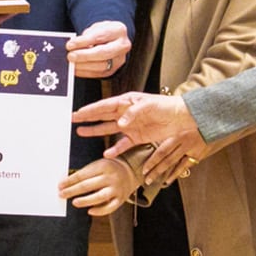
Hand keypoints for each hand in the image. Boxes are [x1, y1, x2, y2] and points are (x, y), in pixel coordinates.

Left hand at [58, 158, 138, 216]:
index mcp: (103, 166)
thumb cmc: (108, 169)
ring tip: (74, 202)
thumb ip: (85, 173)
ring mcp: (116, 189)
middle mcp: (110, 177)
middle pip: (88, 185)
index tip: (60, 185)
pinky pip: (109, 207)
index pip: (82, 175)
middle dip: (72, 191)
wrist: (130, 171)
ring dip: (85, 201)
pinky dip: (99, 211)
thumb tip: (67, 184)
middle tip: (62, 194)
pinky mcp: (120, 199)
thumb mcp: (98, 165)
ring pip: (98, 197)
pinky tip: (90, 211)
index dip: (69, 181)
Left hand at [65, 20, 131, 79]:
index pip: (99, 37)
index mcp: (118, 30)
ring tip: (72, 63)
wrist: (112, 40)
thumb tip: (72, 46)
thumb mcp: (95, 28)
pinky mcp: (113, 70)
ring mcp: (119, 59)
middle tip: (70, 56)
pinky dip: (85, 72)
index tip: (70, 45)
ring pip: (102, 66)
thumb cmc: (101, 32)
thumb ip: (86, 36)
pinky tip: (76, 69)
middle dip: (85, 56)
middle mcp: (122, 45)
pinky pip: (99, 73)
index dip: (84, 42)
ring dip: (84, 66)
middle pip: (103, 53)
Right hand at [72, 91, 202, 152]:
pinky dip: (115, 149)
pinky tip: (107, 153)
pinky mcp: (138, 137)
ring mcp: (131, 126)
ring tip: (81, 132)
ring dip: (95, 130)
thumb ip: (133, 113)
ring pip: (108, 129)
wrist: (181, 117)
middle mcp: (126, 113)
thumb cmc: (166, 106)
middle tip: (74, 119)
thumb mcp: (149, 105)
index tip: (78, 113)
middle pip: (102, 116)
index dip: (91, 110)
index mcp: (127, 102)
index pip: (105, 106)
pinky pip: (123, 144)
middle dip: (88, 118)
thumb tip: (119, 123)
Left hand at [139, 126, 209, 187]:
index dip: (152, 162)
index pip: (162, 151)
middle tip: (147, 179)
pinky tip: (170, 179)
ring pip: (176, 165)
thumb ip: (169, 128)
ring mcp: (193, 150)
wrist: (216, 121)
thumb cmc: (196, 119)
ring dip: (165, 174)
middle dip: (156, 171)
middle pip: (167, 161)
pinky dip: (177, 173)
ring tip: (156, 181)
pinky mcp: (199, 154)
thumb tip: (153, 133)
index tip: (145, 169)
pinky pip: (186, 166)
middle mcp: (185, 143)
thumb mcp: (181, 120)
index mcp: (179, 134)